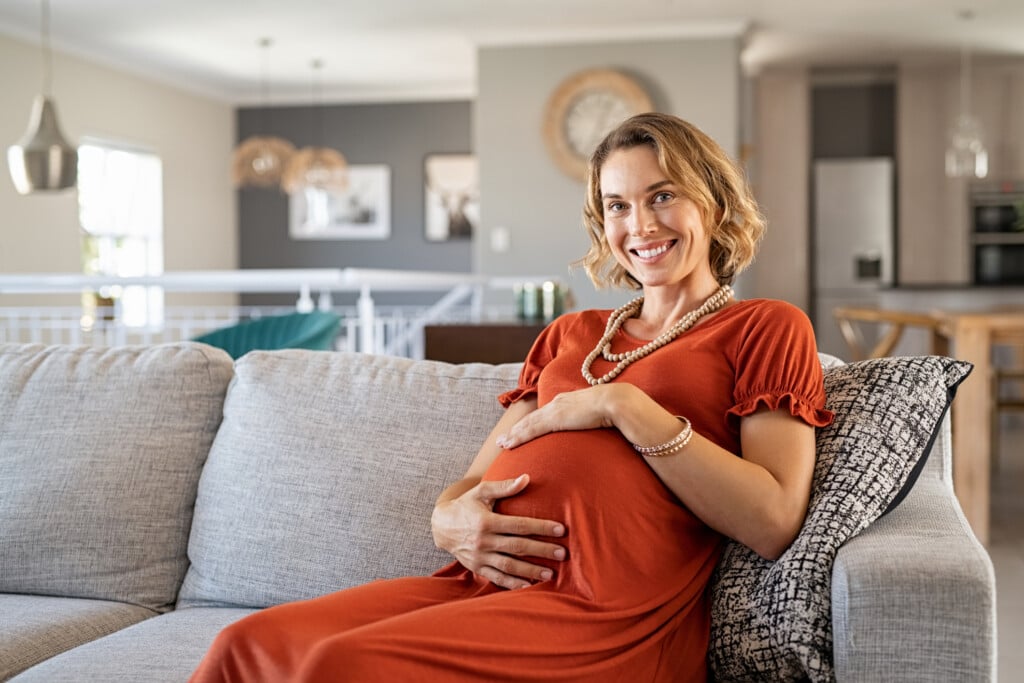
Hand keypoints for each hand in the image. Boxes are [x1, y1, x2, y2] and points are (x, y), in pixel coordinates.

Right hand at [431, 474, 565, 589]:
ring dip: (530, 570)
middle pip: (518, 547)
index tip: (560, 530)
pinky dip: (512, 584)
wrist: (441, 526)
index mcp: (486, 521)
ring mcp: (479, 557)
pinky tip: (529, 586)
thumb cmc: (466, 505)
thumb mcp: (481, 492)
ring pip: (509, 566)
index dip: (541, 527)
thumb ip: (504, 487)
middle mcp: (483, 541)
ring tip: (550, 573)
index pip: (519, 525)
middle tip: (562, 553)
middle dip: (542, 551)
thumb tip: (527, 478)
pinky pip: (496, 578)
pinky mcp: (476, 568)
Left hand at [495, 386, 617, 448]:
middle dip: (517, 429)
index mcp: (567, 401)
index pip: (544, 414)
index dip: (531, 423)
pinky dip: (518, 437)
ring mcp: (555, 410)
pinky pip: (531, 430)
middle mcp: (557, 403)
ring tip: (502, 443)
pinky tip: (509, 444)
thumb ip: (593, 420)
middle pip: (532, 418)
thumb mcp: (600, 414)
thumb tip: (597, 429)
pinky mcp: (555, 418)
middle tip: (503, 439)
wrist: (617, 402)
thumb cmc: (615, 409)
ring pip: (528, 424)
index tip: (522, 430)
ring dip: (514, 434)